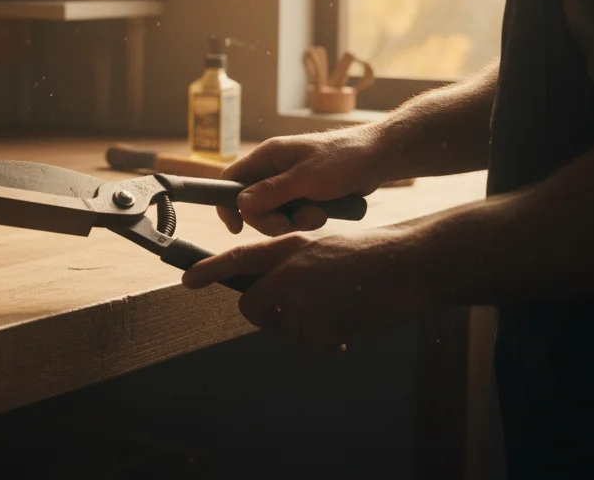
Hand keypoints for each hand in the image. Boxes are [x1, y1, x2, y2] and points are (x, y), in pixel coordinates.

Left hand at [183, 227, 432, 355]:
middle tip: (296, 314)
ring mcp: (302, 302)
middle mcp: (287, 274)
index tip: (187, 279)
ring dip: (308, 329)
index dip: (210, 269)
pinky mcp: (320, 327)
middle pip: (253, 308)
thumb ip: (292, 266)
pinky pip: (311, 348)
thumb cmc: (370, 256)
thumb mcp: (321, 246)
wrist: (406, 265)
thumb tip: (273, 294)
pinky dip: (327, 345)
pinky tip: (347, 328)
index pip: (238, 259)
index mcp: (288, 249)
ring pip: (286, 330)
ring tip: (339, 308)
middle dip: (269, 317)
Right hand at [219, 126, 389, 235]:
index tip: (236, 227)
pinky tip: (324, 213)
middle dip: (269, 219)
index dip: (227, 204)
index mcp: (267, 156)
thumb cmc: (342, 160)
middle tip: (289, 224)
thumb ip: (272, 192)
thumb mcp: (305, 178)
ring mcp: (289, 183)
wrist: (378, 157)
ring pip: (274, 213)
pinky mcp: (304, 194)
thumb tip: (240, 204)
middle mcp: (273, 169)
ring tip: (317, 215)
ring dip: (293, 221)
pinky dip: (306, 219)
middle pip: (251, 204)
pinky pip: (293, 215)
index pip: (231, 179)